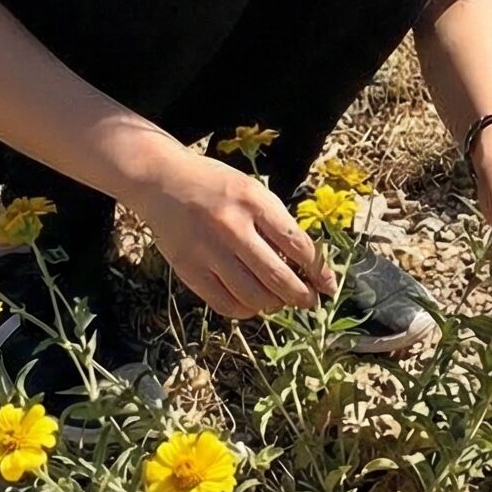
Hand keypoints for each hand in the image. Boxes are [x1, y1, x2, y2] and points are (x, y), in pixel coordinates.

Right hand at [127, 148, 336, 319]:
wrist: (162, 181)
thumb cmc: (216, 185)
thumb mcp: (252, 191)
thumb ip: (276, 223)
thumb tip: (306, 266)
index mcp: (254, 202)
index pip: (298, 246)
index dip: (319, 272)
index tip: (328, 286)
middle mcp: (232, 227)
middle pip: (278, 277)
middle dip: (301, 296)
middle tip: (310, 302)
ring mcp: (208, 250)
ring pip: (254, 296)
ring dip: (274, 305)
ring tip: (279, 301)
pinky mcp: (189, 269)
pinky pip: (225, 303)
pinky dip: (245, 310)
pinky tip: (251, 303)